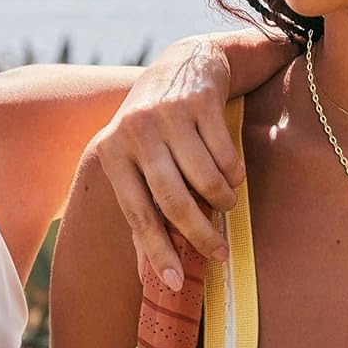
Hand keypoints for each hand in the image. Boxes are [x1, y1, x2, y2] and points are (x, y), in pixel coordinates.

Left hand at [97, 29, 285, 287]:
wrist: (183, 64)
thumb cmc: (155, 129)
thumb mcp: (137, 162)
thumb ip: (142, 211)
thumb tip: (151, 275)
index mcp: (113, 153)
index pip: (137, 213)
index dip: (158, 251)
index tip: (178, 283)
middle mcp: (136, 132)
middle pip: (174, 200)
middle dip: (200, 235)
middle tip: (220, 254)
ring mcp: (168, 115)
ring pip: (205, 179)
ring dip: (222, 201)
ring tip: (226, 206)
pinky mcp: (200, 102)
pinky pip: (226, 155)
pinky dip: (234, 174)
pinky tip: (232, 174)